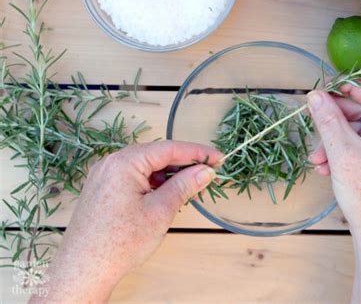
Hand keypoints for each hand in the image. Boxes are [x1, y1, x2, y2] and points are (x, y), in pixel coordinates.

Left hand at [31, 141, 221, 302]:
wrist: (83, 270)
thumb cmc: (120, 242)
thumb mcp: (160, 211)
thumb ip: (184, 186)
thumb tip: (206, 171)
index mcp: (124, 162)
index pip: (169, 149)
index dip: (197, 153)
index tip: (219, 158)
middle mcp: (111, 162)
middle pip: (156, 155)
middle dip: (183, 165)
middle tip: (207, 175)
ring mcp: (104, 175)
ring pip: (145, 167)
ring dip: (168, 175)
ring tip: (188, 190)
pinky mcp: (102, 189)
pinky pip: (133, 177)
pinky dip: (152, 183)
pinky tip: (165, 196)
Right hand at [307, 79, 360, 302]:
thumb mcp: (344, 153)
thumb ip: (328, 120)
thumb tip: (315, 95)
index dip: (349, 89)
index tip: (323, 90)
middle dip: (336, 124)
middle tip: (312, 122)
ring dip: (335, 142)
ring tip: (317, 158)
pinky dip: (343, 154)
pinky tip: (326, 167)